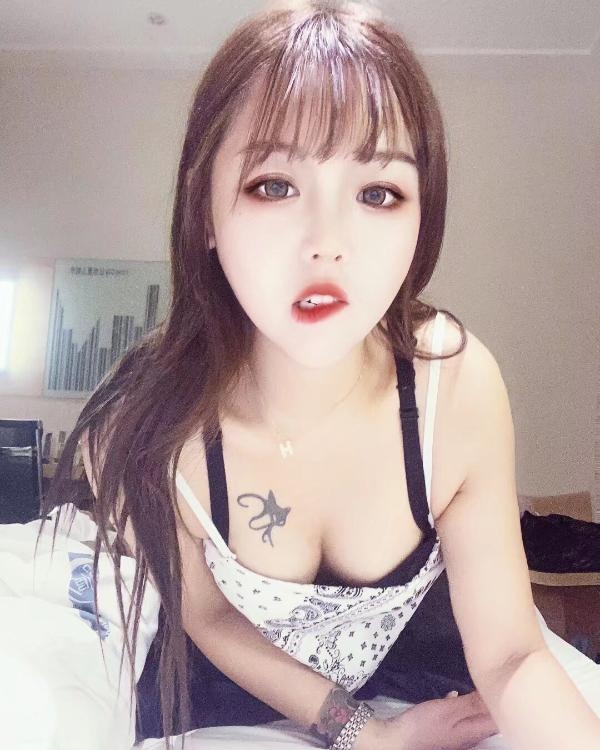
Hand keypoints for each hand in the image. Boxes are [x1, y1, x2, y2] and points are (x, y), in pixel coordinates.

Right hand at [377, 690, 498, 749]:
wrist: (397, 741)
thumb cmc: (423, 725)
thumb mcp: (448, 710)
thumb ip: (471, 703)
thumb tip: (494, 692)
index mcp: (474, 732)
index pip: (499, 718)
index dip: (504, 700)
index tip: (502, 680)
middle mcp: (471, 737)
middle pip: (489, 719)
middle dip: (491, 700)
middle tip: (491, 678)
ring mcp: (458, 736)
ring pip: (476, 717)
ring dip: (478, 702)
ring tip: (477, 684)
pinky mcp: (446, 732)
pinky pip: (462, 717)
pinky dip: (463, 705)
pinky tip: (454, 695)